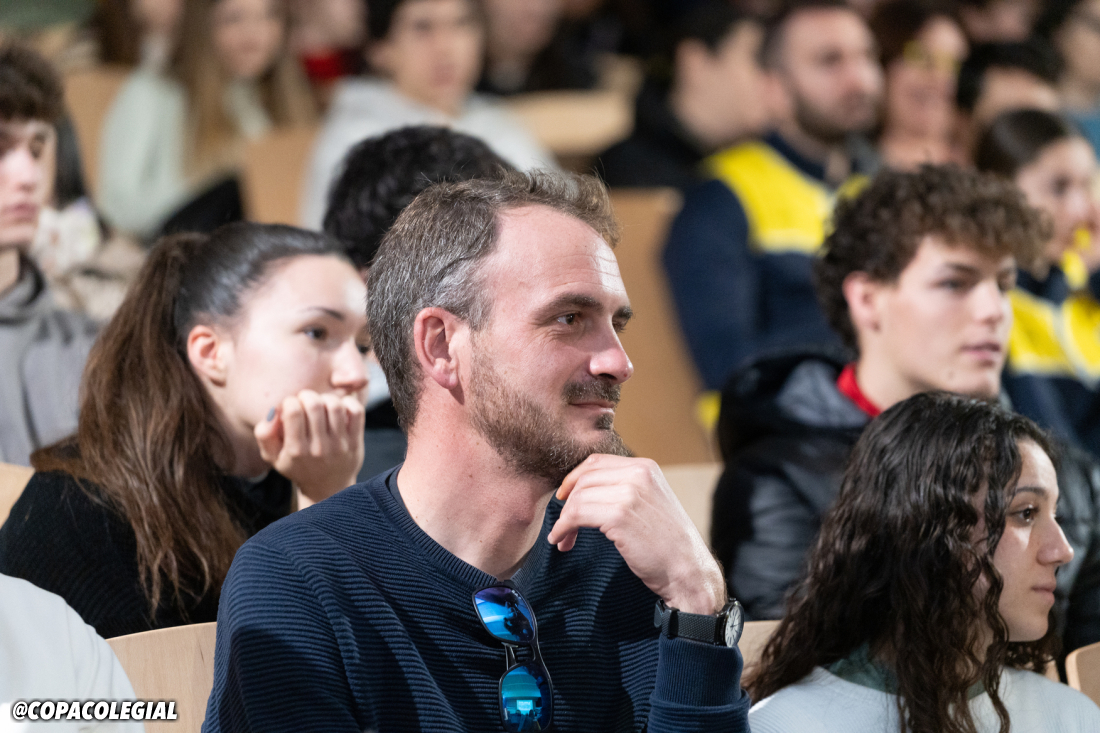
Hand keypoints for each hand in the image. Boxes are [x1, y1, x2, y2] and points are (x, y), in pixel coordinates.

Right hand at [254, 390, 364, 503]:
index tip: (290, 406)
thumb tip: (274, 410)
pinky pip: (356, 411)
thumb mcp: (273, 456)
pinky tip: (339, 407)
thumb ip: (264, 434)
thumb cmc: (296, 466)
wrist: (327, 488)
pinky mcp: (355, 441)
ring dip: (326, 398)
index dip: (289, 401)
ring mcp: (339, 445)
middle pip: (314, 405)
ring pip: (335, 405)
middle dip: (307, 396)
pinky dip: (348, 402)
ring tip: (321, 404)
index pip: (293, 412)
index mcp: (295, 450)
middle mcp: (318, 448)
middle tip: (305, 402)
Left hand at [547, 454, 725, 614]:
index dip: (574, 478)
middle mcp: (638, 474)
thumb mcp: (651, 504)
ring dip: (563, 519)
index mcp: (646, 468)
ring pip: (577, 496)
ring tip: (563, 538)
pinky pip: (576, 514)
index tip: (564, 497)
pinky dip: (563, 527)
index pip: (597, 462)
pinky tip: (562, 540)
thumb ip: (626, 490)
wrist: (689, 571)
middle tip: (562, 525)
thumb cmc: (668, 545)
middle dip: (567, 501)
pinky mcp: (619, 515)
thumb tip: (586, 491)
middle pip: (584, 478)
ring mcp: (629, 493)